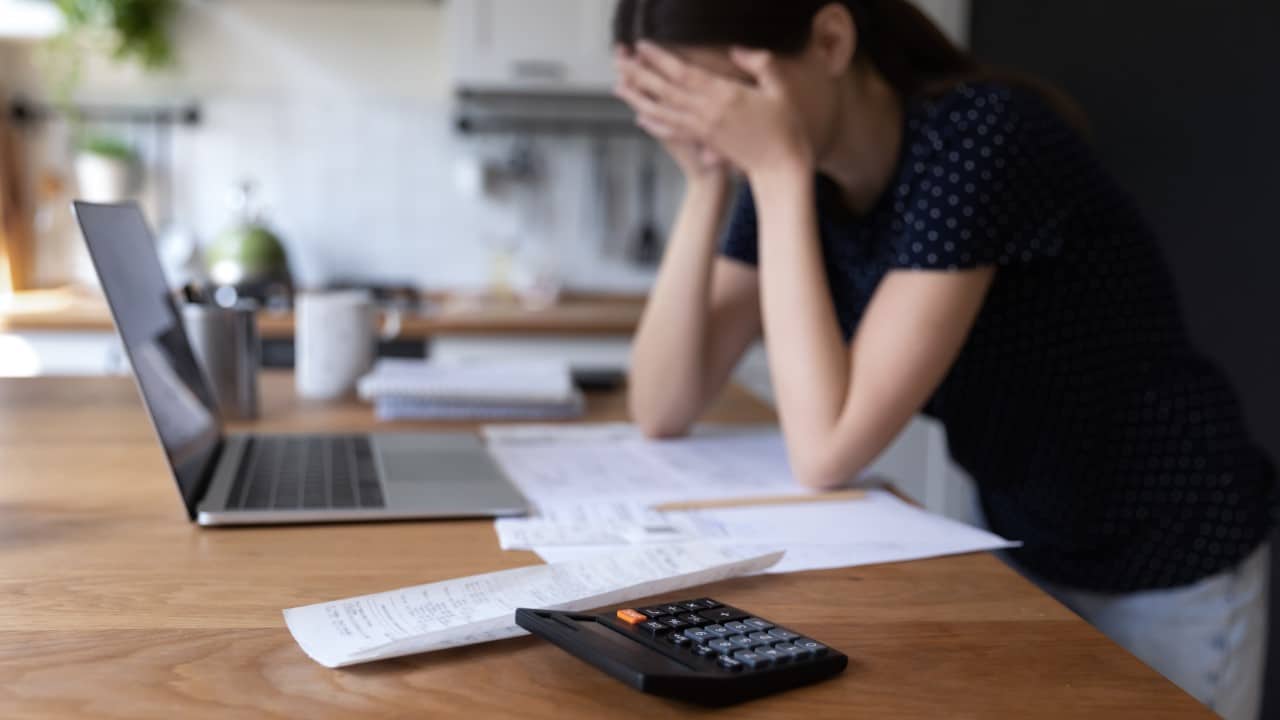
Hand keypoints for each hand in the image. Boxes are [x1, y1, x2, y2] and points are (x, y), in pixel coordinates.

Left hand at [619, 42, 814, 182]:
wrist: (780, 168)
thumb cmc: (785, 127)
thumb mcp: (780, 89)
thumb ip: (760, 65)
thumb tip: (736, 49)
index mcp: (725, 95)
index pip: (684, 73)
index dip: (660, 58)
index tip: (641, 45)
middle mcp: (708, 112)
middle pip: (666, 90)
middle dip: (640, 74)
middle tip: (618, 60)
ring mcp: (703, 129)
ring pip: (664, 110)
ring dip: (638, 97)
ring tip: (618, 86)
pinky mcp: (704, 142)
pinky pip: (673, 131)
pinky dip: (654, 124)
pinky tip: (639, 117)